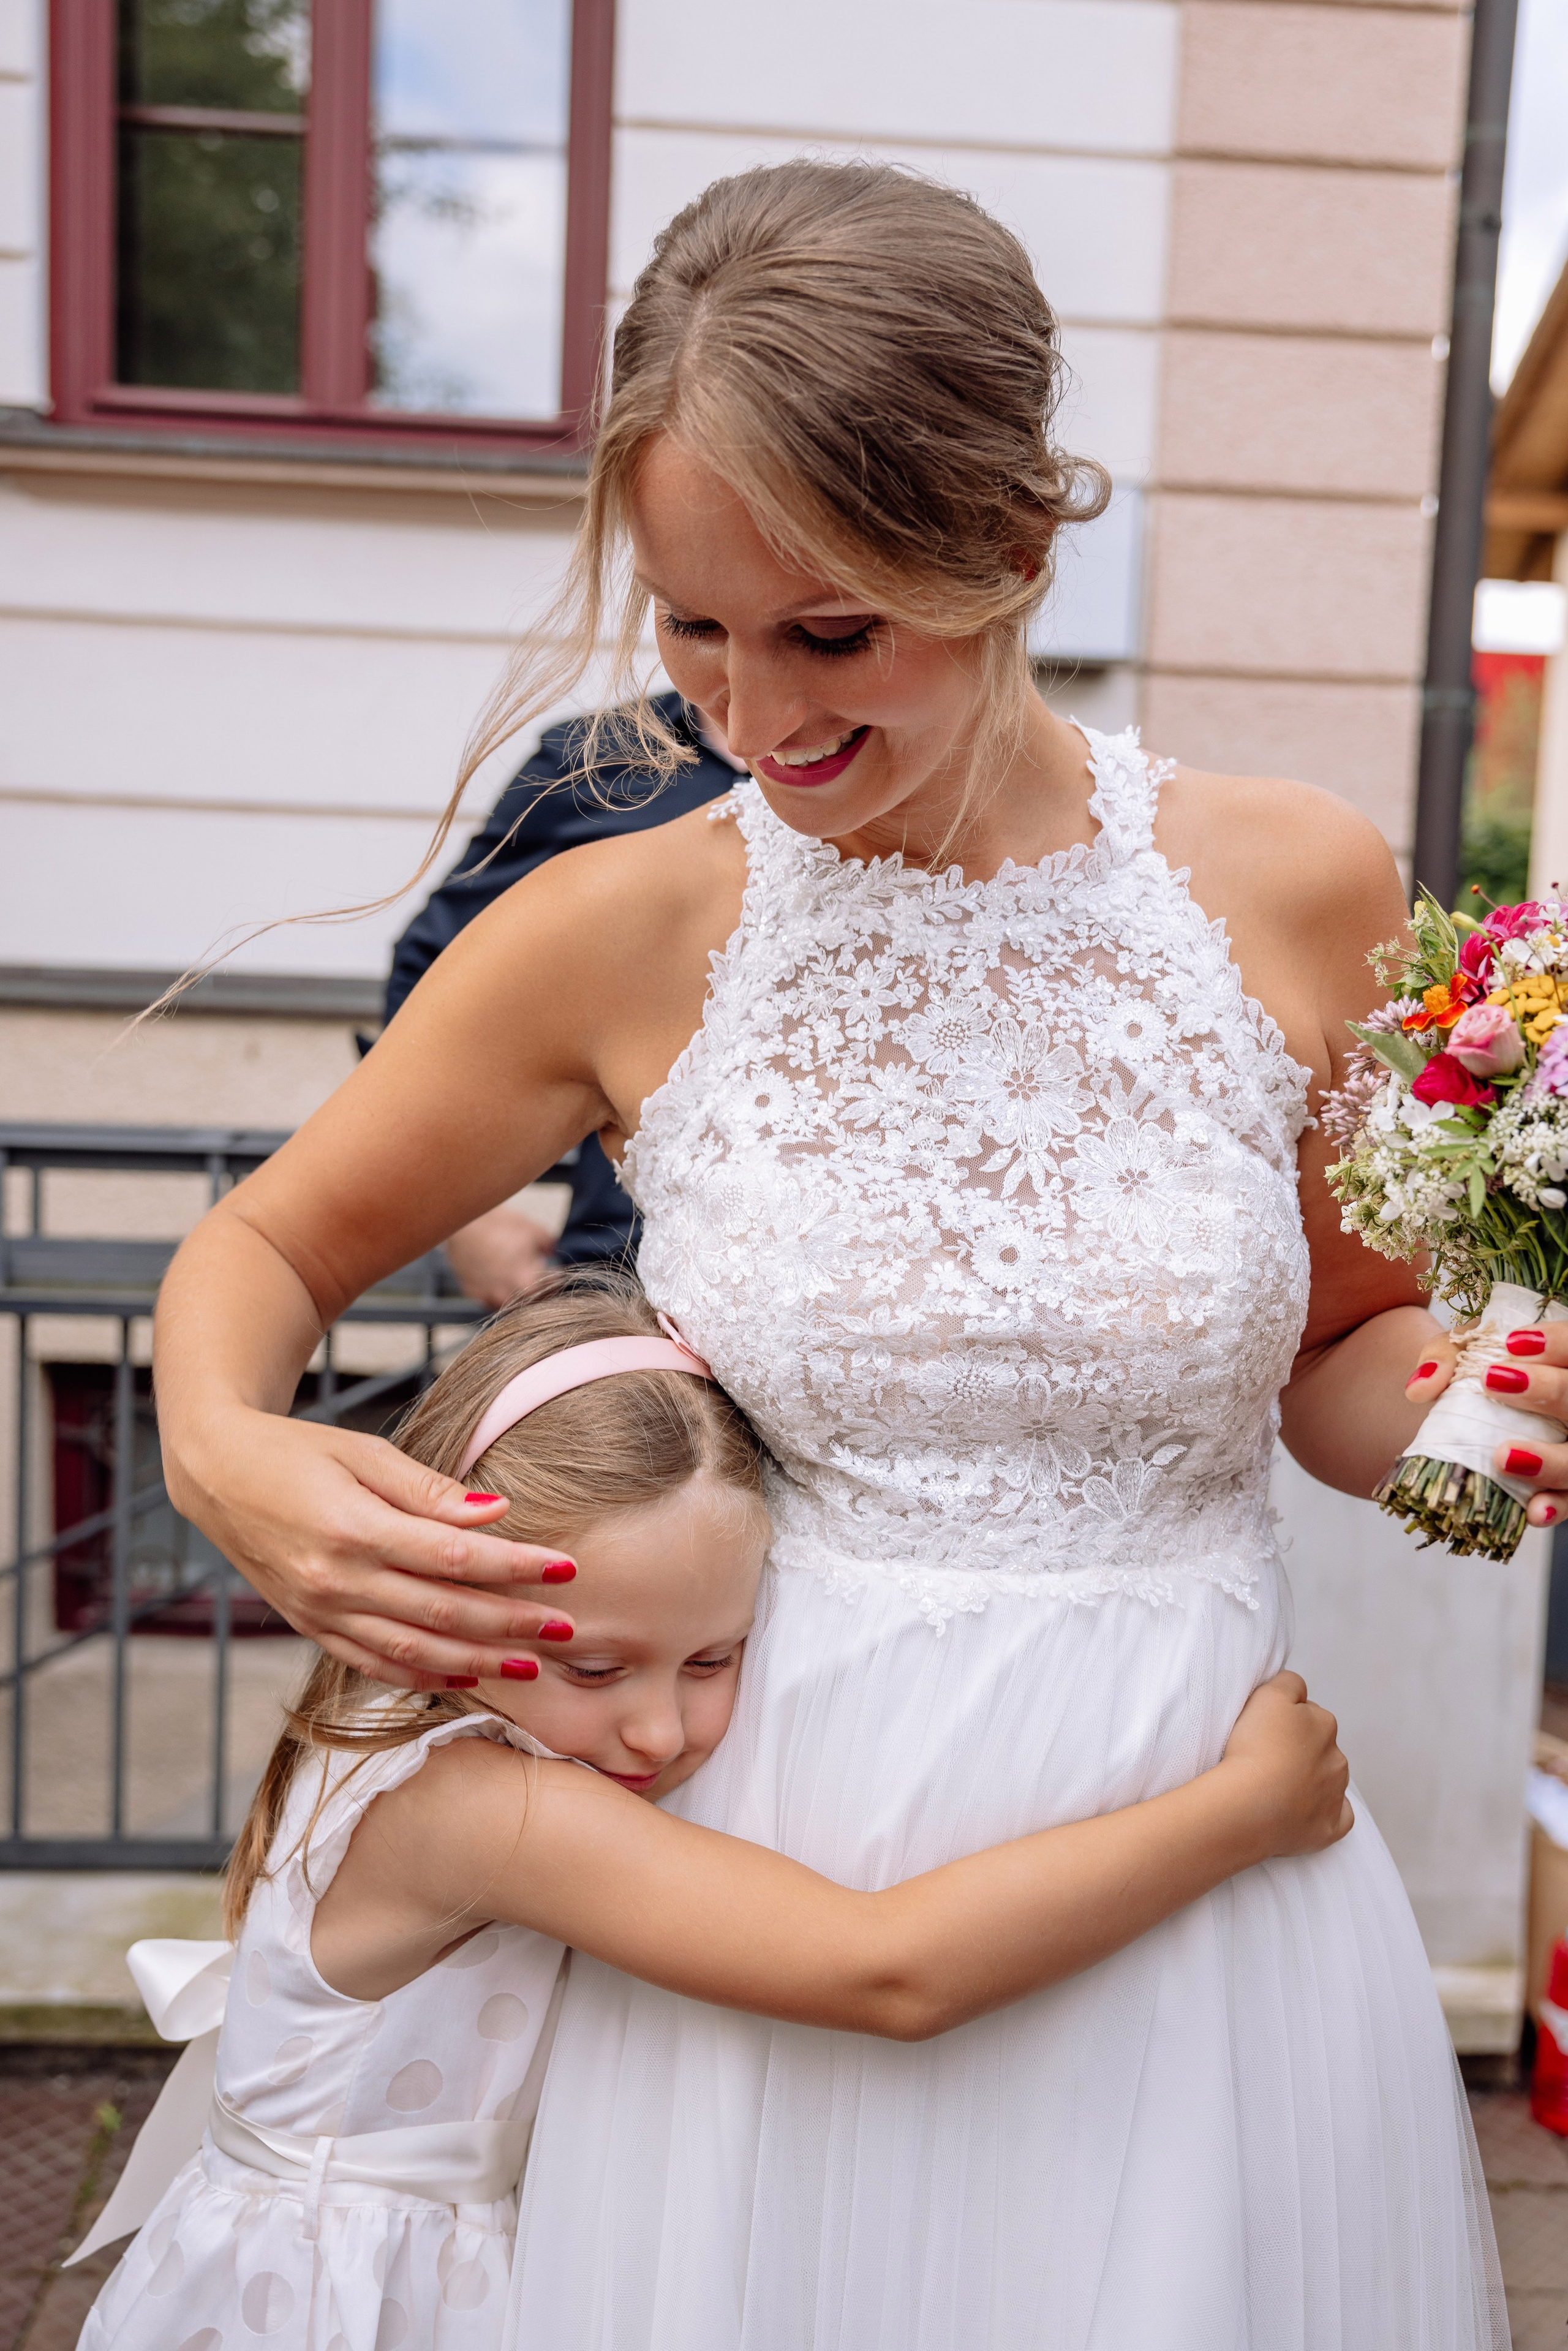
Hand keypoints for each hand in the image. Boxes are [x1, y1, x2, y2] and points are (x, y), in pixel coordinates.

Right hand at [169, 1405, 576, 1687]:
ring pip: (413, 1651)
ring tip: (532, 1665)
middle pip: (441, 1612)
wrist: (217, 1474)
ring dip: (477, 1661)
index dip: (513, 1566)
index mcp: (352, 1527)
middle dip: (511, 1623)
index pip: (452, 1556)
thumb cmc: (297, 1452)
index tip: (565, 1567)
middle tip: (566, 1628)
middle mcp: (335, 1579)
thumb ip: (430, 1490)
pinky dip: (422, 1676)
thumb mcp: (364, 1453)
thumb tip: (496, 1513)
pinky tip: (465, 1676)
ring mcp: (320, 1611)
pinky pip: (373, 1664)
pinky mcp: (310, 1627)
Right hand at [442, 1205, 556, 1307]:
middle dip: (538, 1290)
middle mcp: (508, 1295)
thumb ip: (548, 1245)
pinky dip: (497, 1293)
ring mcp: (488, 1296)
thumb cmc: (498, 1224)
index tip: (555, 1272)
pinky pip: (490, 1300)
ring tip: (517, 1278)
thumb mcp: (532, 1230)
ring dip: (517, 1295)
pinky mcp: (472, 1293)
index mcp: (528, 1282)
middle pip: (532, 1302)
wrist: (461, 1223)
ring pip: (510, 1305)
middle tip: (538, 1276)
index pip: (551, 1290)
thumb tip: (551, 1253)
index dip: (555, 1279)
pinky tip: (498, 1279)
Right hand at [1220, 1671, 1351, 1857]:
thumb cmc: (1255, 1747)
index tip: (1264, 1731)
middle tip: (1266, 1759)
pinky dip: (1324, 1814)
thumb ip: (1289, 1683)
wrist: (1250, 1804)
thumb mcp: (1268, 1694)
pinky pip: (1337, 1818)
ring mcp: (1336, 1794)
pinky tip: (1303, 1813)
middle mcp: (1337, 1758)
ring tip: (1276, 1787)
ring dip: (1310, 1781)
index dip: (1284, 1720)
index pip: (1307, 1713)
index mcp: (1324, 1724)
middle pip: (1319, 1748)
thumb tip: (1299, 1691)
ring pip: (1328, 1781)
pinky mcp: (1331, 1827)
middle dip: (1300, 1750)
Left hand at [1403, 1327, 1567, 1528]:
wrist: (1480, 1408)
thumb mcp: (1464, 1353)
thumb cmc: (1483, 1371)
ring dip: (1550, 1460)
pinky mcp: (1563, 1484)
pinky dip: (1555, 1507)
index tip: (1514, 1343)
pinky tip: (1534, 1511)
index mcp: (1564, 1363)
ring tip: (1503, 1455)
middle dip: (1549, 1390)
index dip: (1557, 1343)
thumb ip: (1446, 1356)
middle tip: (1495, 1382)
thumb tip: (1419, 1387)